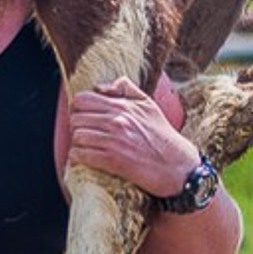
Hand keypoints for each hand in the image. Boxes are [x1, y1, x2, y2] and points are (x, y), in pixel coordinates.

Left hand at [68, 76, 199, 196]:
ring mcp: (113, 141)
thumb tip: (103, 86)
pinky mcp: (112, 160)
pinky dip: (78, 157)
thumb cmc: (162, 136)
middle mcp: (117, 121)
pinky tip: (84, 157)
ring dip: (78, 142)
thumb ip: (127, 89)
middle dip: (77, 126)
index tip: (84, 116)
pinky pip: (80, 154)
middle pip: (75, 118)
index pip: (82, 99)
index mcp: (123, 106)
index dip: (78, 108)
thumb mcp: (149, 105)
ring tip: (86, 146)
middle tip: (85, 133)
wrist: (177, 166)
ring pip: (76, 136)